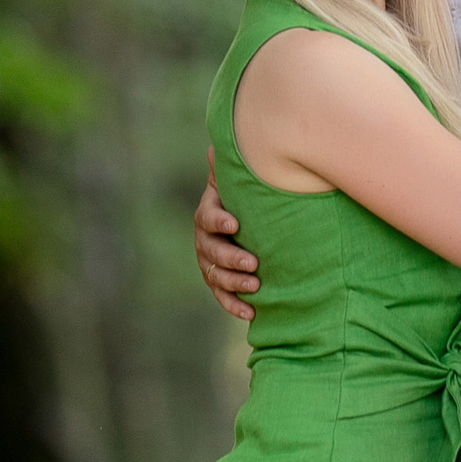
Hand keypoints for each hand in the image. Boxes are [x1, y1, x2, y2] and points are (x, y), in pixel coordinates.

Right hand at [195, 152, 259, 323]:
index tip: (235, 224)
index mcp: (208, 214)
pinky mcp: (219, 282)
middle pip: (211, 251)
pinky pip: (222, 296)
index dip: (219, 221)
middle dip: (230, 258)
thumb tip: (216, 148)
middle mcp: (204, 240)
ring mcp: (209, 262)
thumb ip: (232, 171)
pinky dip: (234, 305)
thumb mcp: (241, 183)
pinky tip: (251, 313)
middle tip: (252, 263)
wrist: (251, 222)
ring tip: (256, 287)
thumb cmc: (248, 198)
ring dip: (233, 283)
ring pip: (215, 275)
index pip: (207, 218)